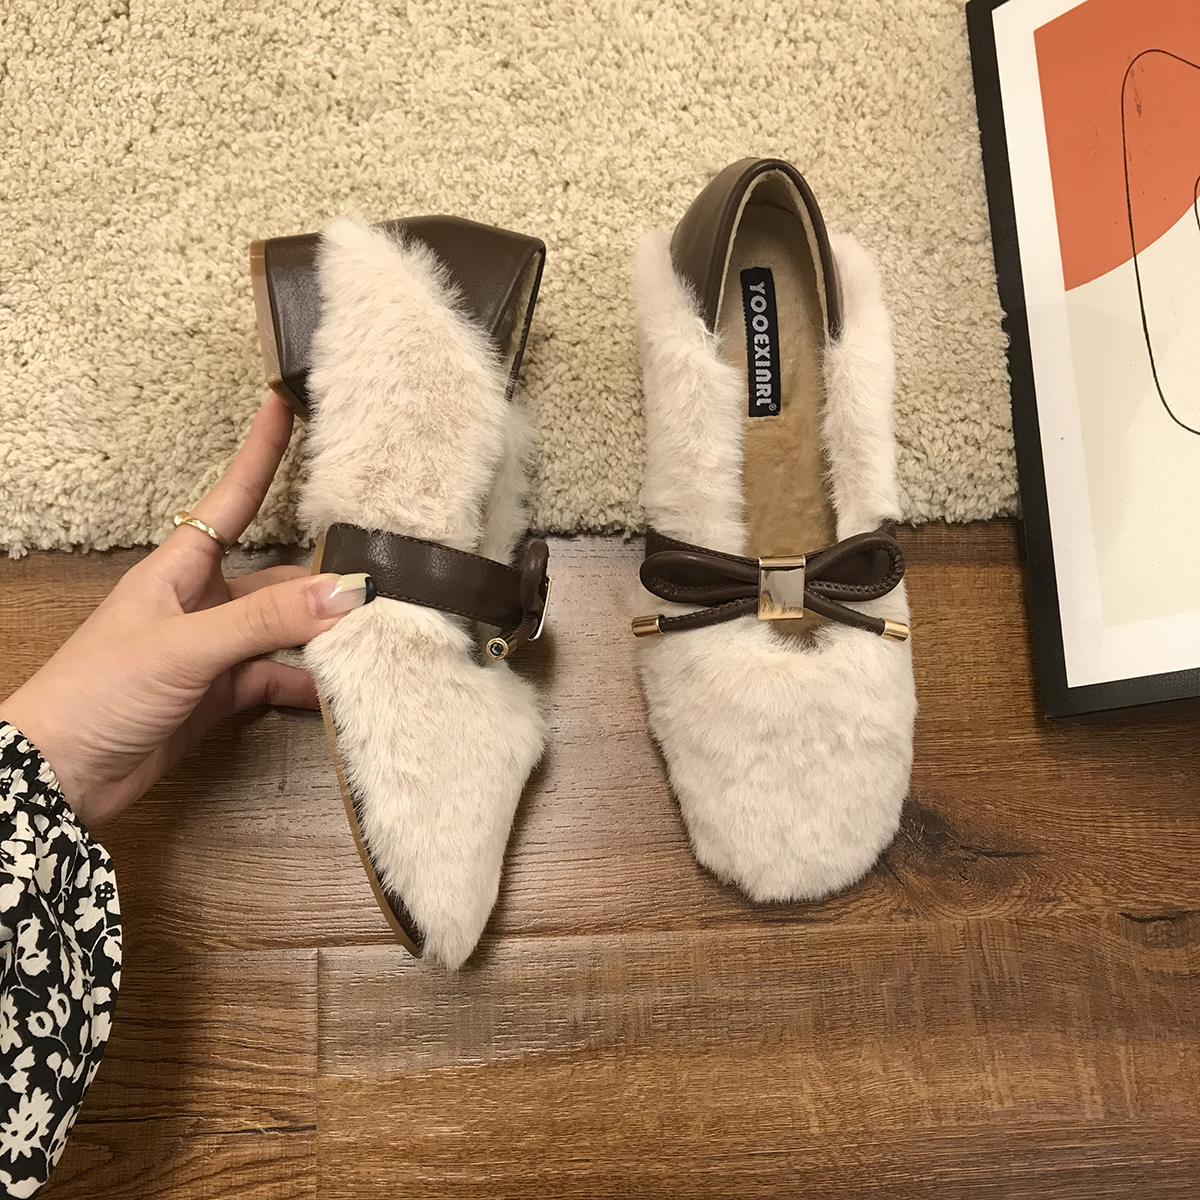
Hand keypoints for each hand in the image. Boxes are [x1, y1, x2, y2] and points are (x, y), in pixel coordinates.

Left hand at [1, 394, 373, 826]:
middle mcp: (201, 601)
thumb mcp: (186, 646)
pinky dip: (307, 683)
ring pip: (284, 629)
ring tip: (372, 636)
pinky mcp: (221, 694)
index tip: (284, 405)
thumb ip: (266, 619)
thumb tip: (345, 591)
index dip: (259, 453)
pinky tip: (338, 690)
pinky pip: (277, 677)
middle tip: (379, 575)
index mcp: (179, 569)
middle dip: (323, 576)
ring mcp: (213, 649)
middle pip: (277, 576)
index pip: (231, 498)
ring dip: (321, 635)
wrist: (62, 774)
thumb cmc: (98, 691)